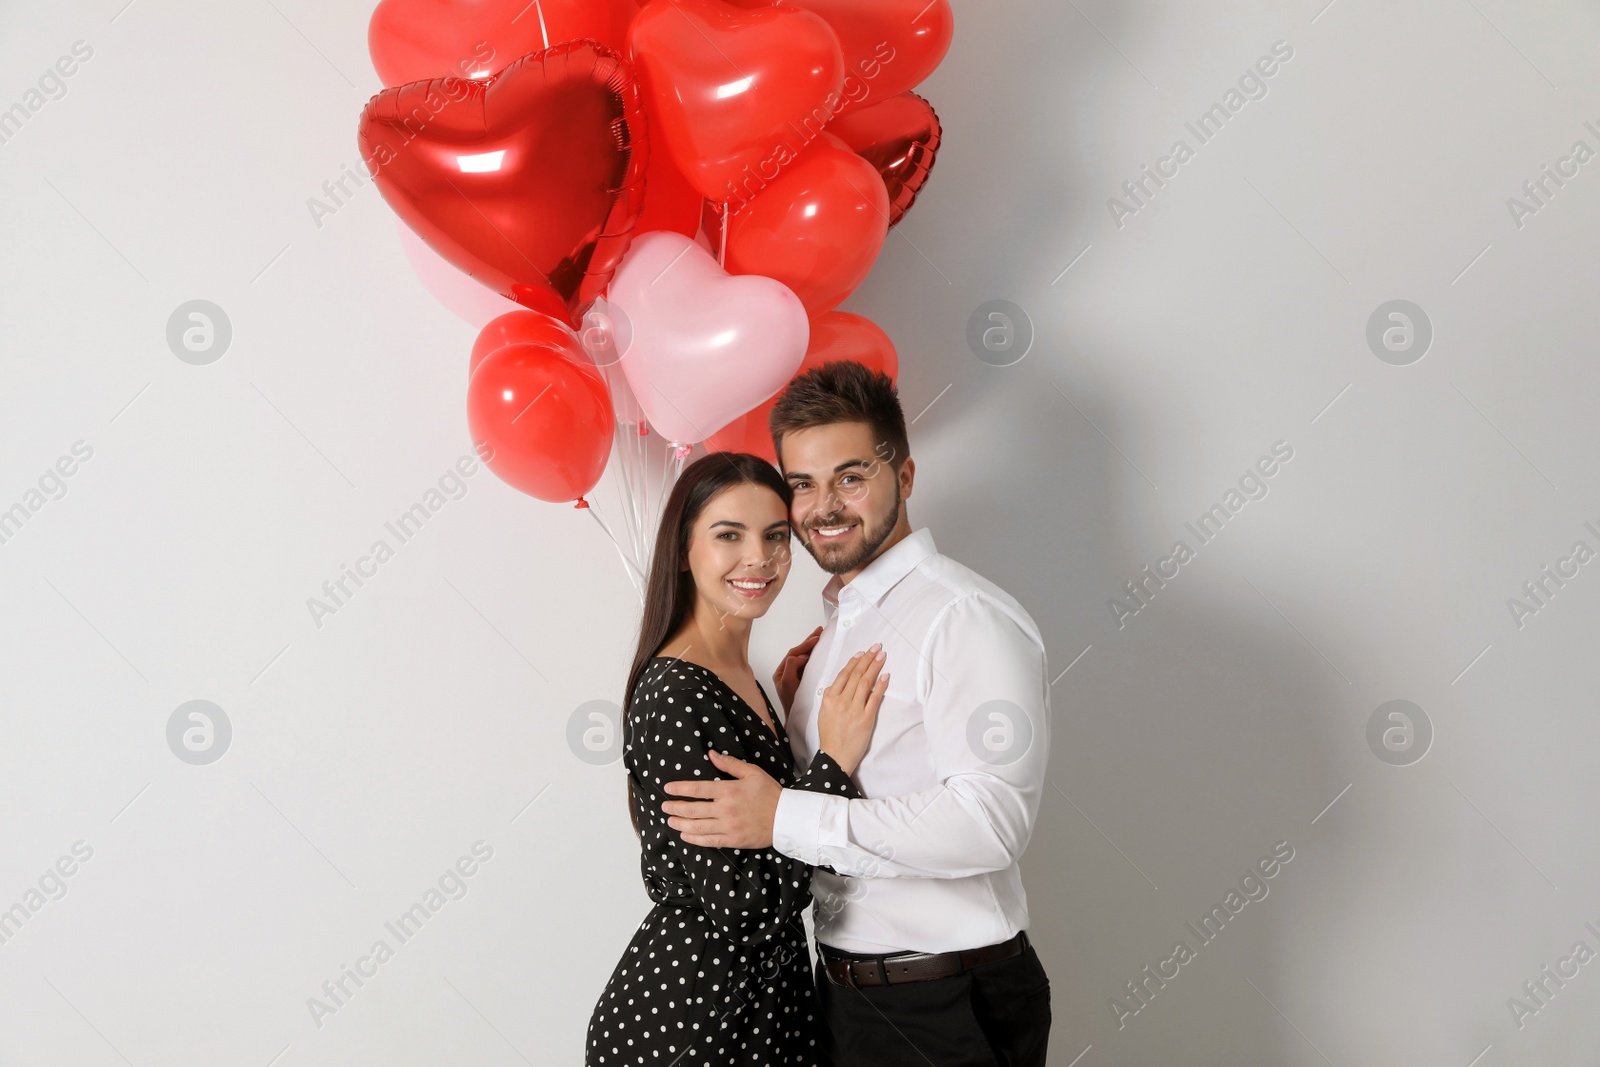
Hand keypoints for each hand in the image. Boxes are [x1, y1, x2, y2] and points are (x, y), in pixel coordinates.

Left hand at [662, 750, 779, 847]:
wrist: (787, 818)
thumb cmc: (770, 793)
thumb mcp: (752, 772)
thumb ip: (730, 764)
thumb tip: (711, 754)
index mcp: (728, 791)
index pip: (697, 789)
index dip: (680, 789)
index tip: (668, 788)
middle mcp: (725, 809)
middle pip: (693, 810)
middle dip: (675, 808)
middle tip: (664, 807)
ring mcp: (728, 826)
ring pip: (697, 827)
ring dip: (681, 824)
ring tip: (670, 821)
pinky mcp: (732, 840)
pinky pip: (709, 841)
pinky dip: (694, 839)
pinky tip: (685, 836)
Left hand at [773, 626, 822, 713]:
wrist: (796, 719)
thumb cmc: (792, 704)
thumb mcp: (789, 684)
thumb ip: (791, 668)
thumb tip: (800, 656)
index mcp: (781, 673)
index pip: (793, 654)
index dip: (804, 646)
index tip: (815, 639)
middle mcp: (787, 672)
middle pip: (798, 652)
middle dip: (809, 641)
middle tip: (819, 631)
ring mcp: (795, 675)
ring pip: (804, 656)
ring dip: (812, 646)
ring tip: (820, 635)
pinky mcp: (803, 679)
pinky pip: (809, 663)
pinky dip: (814, 655)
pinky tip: (820, 650)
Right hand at [817, 644, 887, 776]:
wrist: (835, 757)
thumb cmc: (830, 736)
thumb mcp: (824, 712)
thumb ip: (831, 697)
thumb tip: (839, 683)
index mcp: (829, 698)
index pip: (844, 674)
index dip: (854, 662)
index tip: (862, 653)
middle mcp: (841, 701)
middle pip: (856, 675)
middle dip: (867, 659)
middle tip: (876, 648)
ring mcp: (854, 710)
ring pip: (865, 683)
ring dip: (874, 667)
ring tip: (881, 656)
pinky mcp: (866, 719)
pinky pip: (875, 699)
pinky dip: (880, 686)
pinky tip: (885, 676)